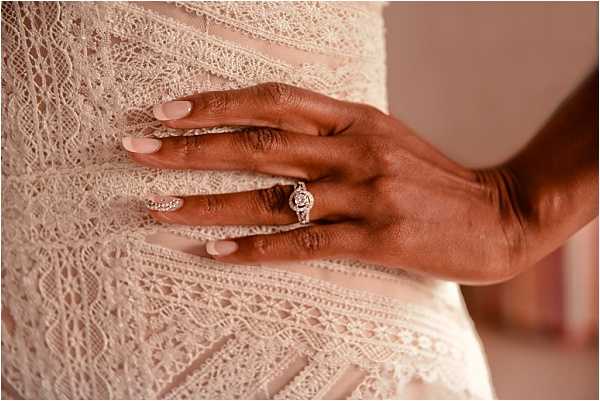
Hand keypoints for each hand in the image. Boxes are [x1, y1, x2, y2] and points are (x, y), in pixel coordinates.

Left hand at [123, 83, 525, 283]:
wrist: (496, 213)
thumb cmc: (431, 176)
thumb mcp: (382, 136)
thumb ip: (331, 130)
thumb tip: (271, 130)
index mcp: (355, 118)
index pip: (272, 102)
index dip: (216, 104)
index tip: (166, 111)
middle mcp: (355, 150)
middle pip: (258, 143)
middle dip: (190, 148)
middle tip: (137, 150)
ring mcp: (366, 194)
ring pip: (271, 196)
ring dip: (207, 202)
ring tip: (157, 207)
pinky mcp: (376, 239)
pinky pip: (302, 244)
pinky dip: (255, 248)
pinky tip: (215, 251)